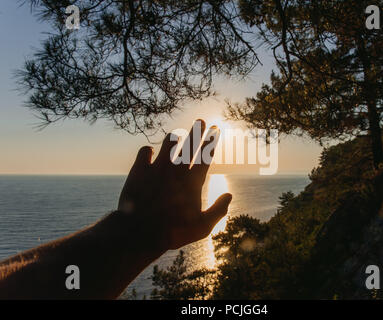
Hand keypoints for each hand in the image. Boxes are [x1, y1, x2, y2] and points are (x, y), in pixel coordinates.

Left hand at [118, 119, 231, 251]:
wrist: (139, 232)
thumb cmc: (173, 232)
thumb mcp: (202, 227)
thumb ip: (218, 211)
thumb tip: (229, 195)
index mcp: (193, 181)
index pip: (206, 155)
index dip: (212, 140)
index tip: (216, 130)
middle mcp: (177, 169)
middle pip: (190, 143)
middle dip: (197, 130)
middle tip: (201, 121)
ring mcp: (157, 168)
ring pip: (168, 142)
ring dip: (174, 138)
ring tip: (176, 136)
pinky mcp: (139, 170)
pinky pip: (145, 151)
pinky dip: (148, 151)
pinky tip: (150, 152)